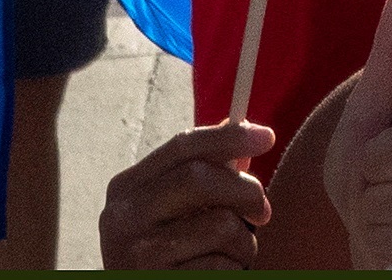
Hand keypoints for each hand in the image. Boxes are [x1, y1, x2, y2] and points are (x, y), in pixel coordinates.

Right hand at [98, 121, 277, 269]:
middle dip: (245, 191)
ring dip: (243, 243)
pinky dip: (233, 271)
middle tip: (262, 212)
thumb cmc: (167, 257)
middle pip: (199, 178)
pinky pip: (222, 266)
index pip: (181, 146)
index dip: (228, 137)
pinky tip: (219, 276)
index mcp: (126, 189)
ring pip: (220, 225)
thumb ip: (199, 175)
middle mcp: (123, 218)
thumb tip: (240, 125)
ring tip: (234, 256)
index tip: (267, 137)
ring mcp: (137, 255)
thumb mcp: (170, 212)